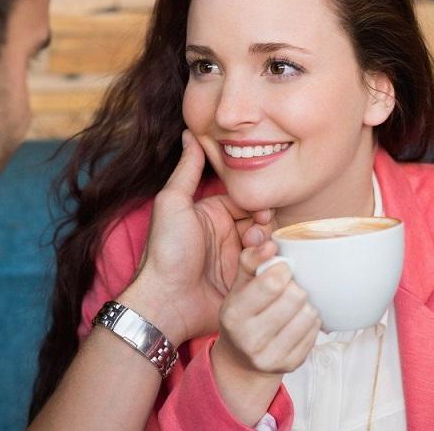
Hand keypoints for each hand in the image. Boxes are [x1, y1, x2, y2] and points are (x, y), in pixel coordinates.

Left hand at [119, 131, 274, 344]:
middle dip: (264, 228)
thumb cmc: (166, 251)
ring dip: (266, 250)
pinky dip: (267, 270)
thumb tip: (190, 132)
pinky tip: (261, 272)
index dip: (257, 205)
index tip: (260, 212)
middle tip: (254, 237)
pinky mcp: (245, 286)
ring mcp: (236, 262)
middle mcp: (227, 236)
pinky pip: (266, 273)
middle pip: (261, 224)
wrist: (166, 301)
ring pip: (267, 248)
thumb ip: (187, 169)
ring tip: (256, 256)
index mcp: (212, 215)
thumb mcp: (173, 203)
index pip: (246, 202)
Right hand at [213, 242, 320, 375]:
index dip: (283, 270)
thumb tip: (270, 244)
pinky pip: (315, 333)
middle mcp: (250, 338)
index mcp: (234, 313)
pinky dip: (311, 321)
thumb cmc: (242, 314)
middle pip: (295, 297)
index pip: (271, 284)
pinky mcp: (291, 365)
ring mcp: (271, 355)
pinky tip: (299, 319)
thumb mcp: (237, 287)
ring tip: (294, 304)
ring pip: (309, 315)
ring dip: (305, 304)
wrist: (241, 360)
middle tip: (289, 288)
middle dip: (295, 287)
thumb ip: (250, 260)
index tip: (282, 270)